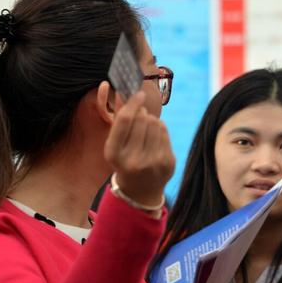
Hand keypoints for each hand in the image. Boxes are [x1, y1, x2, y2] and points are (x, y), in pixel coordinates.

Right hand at [104, 91, 174, 208]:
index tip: (139, 94)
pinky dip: (160, 128)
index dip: (133, 103)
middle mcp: (133, 160)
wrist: (140, 190)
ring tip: (146, 128)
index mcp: (114, 154)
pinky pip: (165, 132)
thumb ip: (119, 119)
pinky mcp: (167, 162)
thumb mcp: (115, 144)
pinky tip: (155, 136)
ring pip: (156, 123)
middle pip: (142, 119)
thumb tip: (123, 92)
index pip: (125, 120)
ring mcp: (153, 163)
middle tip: (140, 115)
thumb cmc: (124, 160)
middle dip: (142, 112)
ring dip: (152, 120)